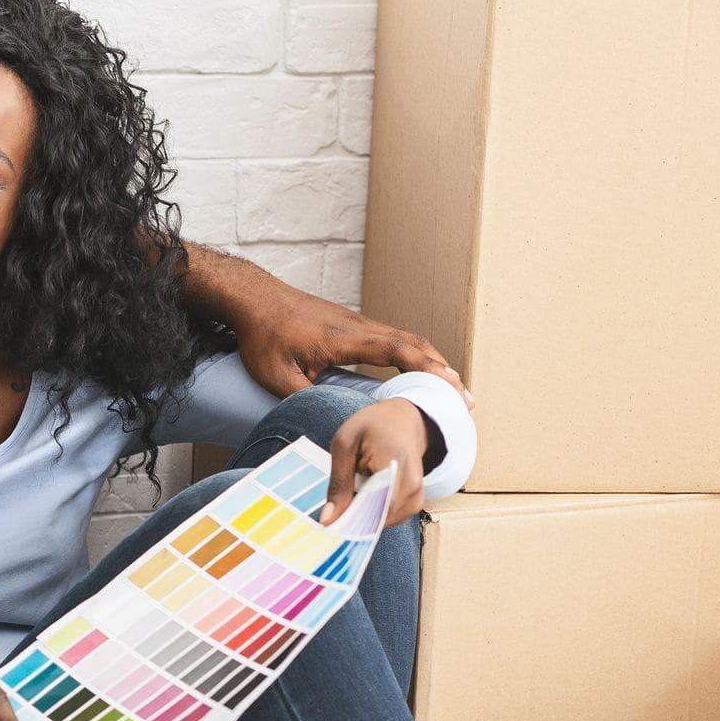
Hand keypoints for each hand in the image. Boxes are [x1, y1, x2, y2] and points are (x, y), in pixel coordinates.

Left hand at [187, 246, 471, 406]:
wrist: (255, 298)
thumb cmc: (264, 335)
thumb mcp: (276, 376)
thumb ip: (304, 399)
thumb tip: (330, 422)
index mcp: (345, 339)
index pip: (397, 350)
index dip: (426, 368)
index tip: (450, 385)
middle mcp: (359, 327)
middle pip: (413, 344)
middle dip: (441, 370)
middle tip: (465, 397)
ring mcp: (358, 323)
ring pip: (406, 339)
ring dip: (432, 361)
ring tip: (453, 387)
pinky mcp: (353, 325)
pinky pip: (394, 338)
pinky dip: (415, 353)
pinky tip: (421, 368)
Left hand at [323, 398, 427, 528]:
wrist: (405, 420)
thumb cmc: (372, 426)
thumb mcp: (345, 444)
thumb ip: (338, 482)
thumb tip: (328, 519)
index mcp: (394, 464)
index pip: (372, 507)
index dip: (348, 519)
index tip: (327, 522)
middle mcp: (412, 485)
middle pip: (376, 519)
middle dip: (352, 519)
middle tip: (332, 509)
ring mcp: (416, 497)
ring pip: (381, 523)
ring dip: (361, 516)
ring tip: (350, 493)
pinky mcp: (415, 503)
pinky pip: (388, 519)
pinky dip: (372, 513)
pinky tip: (363, 496)